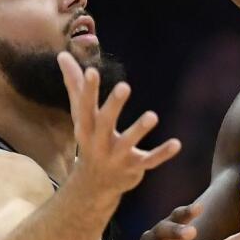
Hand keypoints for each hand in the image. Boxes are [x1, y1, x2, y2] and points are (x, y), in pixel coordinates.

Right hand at [57, 52, 179, 197]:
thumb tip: (63, 54)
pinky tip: (177, 143)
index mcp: (85, 127)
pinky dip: (162, 154)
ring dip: (139, 130)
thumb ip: (74, 83)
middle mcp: (98, 142)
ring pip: (127, 143)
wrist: (93, 185)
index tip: (91, 70)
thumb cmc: (89, 138)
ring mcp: (116, 156)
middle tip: (124, 86)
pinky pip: (148, 161)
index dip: (87, 89)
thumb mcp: (80, 114)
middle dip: (113, 106)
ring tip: (153, 115)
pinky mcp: (133, 168)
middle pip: (104, 123)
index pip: (84, 106)